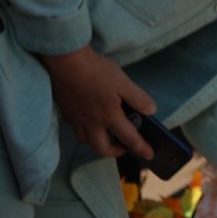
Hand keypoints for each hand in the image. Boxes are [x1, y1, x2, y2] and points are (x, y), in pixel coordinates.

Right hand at [39, 46, 156, 158]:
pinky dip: (85, 131)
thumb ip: (138, 98)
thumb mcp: (122, 82)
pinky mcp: (65, 113)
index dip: (141, 148)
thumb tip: (151, 111)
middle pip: (101, 149)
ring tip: (105, 134)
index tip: (149, 156)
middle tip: (123, 147)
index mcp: (109, 117)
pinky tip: (88, 120)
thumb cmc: (96, 71)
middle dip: (114, 152)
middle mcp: (91, 124)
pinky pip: (76, 130)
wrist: (65, 62)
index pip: (128, 138)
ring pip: (86, 141)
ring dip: (98, 142)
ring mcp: (76, 120)